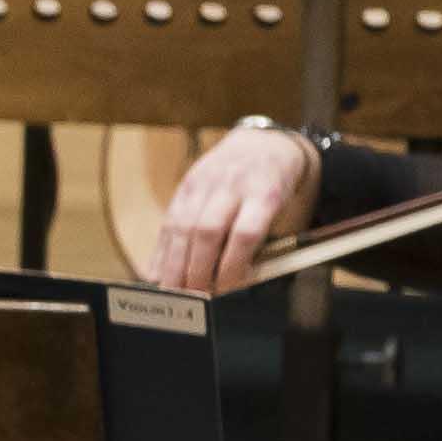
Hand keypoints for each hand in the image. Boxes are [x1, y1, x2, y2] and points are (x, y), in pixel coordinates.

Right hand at [148, 123, 325, 292]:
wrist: (262, 143)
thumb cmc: (277, 185)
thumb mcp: (284, 208)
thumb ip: (264, 242)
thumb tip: (234, 283)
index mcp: (265, 191)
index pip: (245, 233)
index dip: (233, 265)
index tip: (227, 287)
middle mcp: (232, 185)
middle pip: (207, 231)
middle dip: (197, 270)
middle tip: (195, 297)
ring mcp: (205, 184)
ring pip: (182, 228)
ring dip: (174, 265)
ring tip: (173, 292)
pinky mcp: (185, 187)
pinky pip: (167, 223)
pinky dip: (160, 252)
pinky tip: (157, 274)